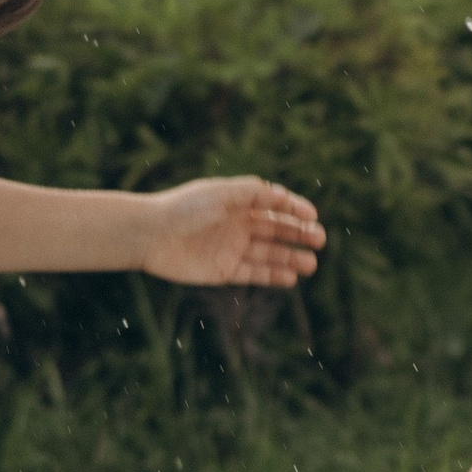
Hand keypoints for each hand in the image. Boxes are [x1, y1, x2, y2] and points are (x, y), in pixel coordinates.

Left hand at [138, 178, 325, 290]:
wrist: (151, 235)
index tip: (313, 216)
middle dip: (298, 235)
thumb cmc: (185, 208)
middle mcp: (237, 225)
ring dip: (290, 258)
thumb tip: (284, 195)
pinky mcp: (223, 271)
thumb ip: (253, 193)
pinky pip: (253, 274)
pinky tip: (290, 278)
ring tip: (311, 264)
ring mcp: (231, 248)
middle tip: (320, 241)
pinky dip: (272, 276)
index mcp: (238, 202)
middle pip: (275, 230)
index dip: (295, 210)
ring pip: (268, 254)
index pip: (274, 205)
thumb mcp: (222, 194)